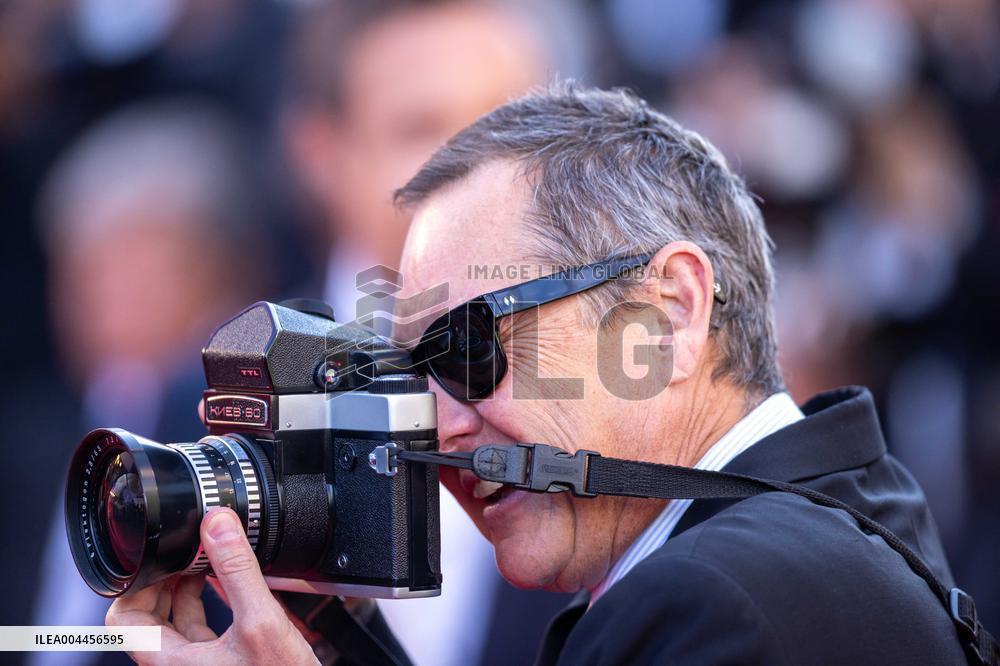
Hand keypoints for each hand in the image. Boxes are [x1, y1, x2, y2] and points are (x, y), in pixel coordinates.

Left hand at [106, 508, 318, 664]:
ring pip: (174, 623)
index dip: (136, 584)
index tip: (161, 558)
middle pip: (146, 617)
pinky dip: (210, 603)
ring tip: (208, 562)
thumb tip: (218, 524)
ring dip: (186, 589)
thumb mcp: (261, 623)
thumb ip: (238, 572)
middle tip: (189, 553)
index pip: (121, 620)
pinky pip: (202, 630)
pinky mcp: (224, 664)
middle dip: (164, 580)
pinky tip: (230, 586)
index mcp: (170, 661)